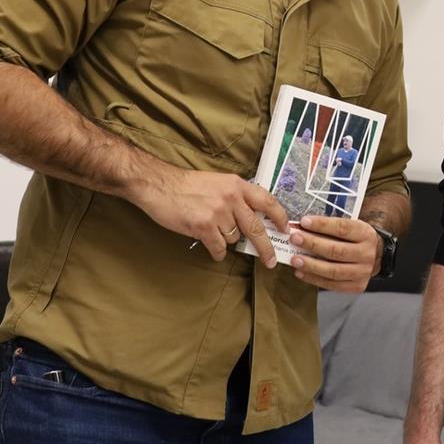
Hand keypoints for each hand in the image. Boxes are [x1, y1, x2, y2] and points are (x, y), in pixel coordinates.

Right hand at [130, 167, 289, 267]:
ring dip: (225, 240)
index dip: (279, 217)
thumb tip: (251, 218)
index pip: (267, 201)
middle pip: (256, 228)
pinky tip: (210, 246)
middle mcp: (231, 198)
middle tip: (271, 260)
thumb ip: (235, 197)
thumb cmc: (186, 185)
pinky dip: (216, 251)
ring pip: (233, 238)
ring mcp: (218, 212)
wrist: (158, 184)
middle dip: (266, 247)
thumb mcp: (218, 182)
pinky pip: (218, 247)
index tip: (285, 229)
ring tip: (212, 231)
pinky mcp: (204, 226)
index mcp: (237, 185)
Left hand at [288, 216, 380, 292]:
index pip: (342, 228)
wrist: (375, 256)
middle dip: (313, 244)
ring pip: (334, 271)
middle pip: (337, 250)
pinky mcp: (357, 286)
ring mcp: (363, 272)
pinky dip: (314, 279)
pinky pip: (332, 284)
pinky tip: (301, 273)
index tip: (304, 222)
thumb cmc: (355, 239)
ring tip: (295, 260)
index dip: (322, 225)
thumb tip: (302, 228)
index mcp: (366, 234)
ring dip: (311, 265)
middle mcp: (367, 253)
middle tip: (295, 239)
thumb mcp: (350, 227)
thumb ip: (329, 228)